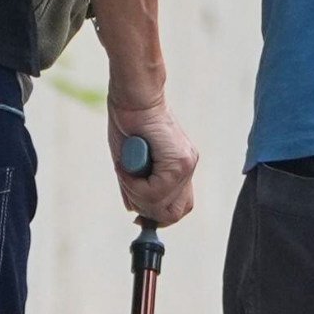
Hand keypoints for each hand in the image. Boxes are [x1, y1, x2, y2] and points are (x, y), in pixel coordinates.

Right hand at [107, 92, 196, 225]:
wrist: (134, 98)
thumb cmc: (129, 124)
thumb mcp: (129, 163)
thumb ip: (136, 186)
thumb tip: (135, 211)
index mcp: (179, 168)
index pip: (177, 207)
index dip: (156, 215)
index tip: (138, 214)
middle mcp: (188, 167)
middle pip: (174, 212)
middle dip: (147, 210)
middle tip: (129, 190)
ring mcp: (186, 165)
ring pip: (161, 204)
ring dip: (136, 193)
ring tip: (125, 172)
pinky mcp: (180, 161)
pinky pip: (155, 191)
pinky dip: (135, 184)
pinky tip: (127, 167)